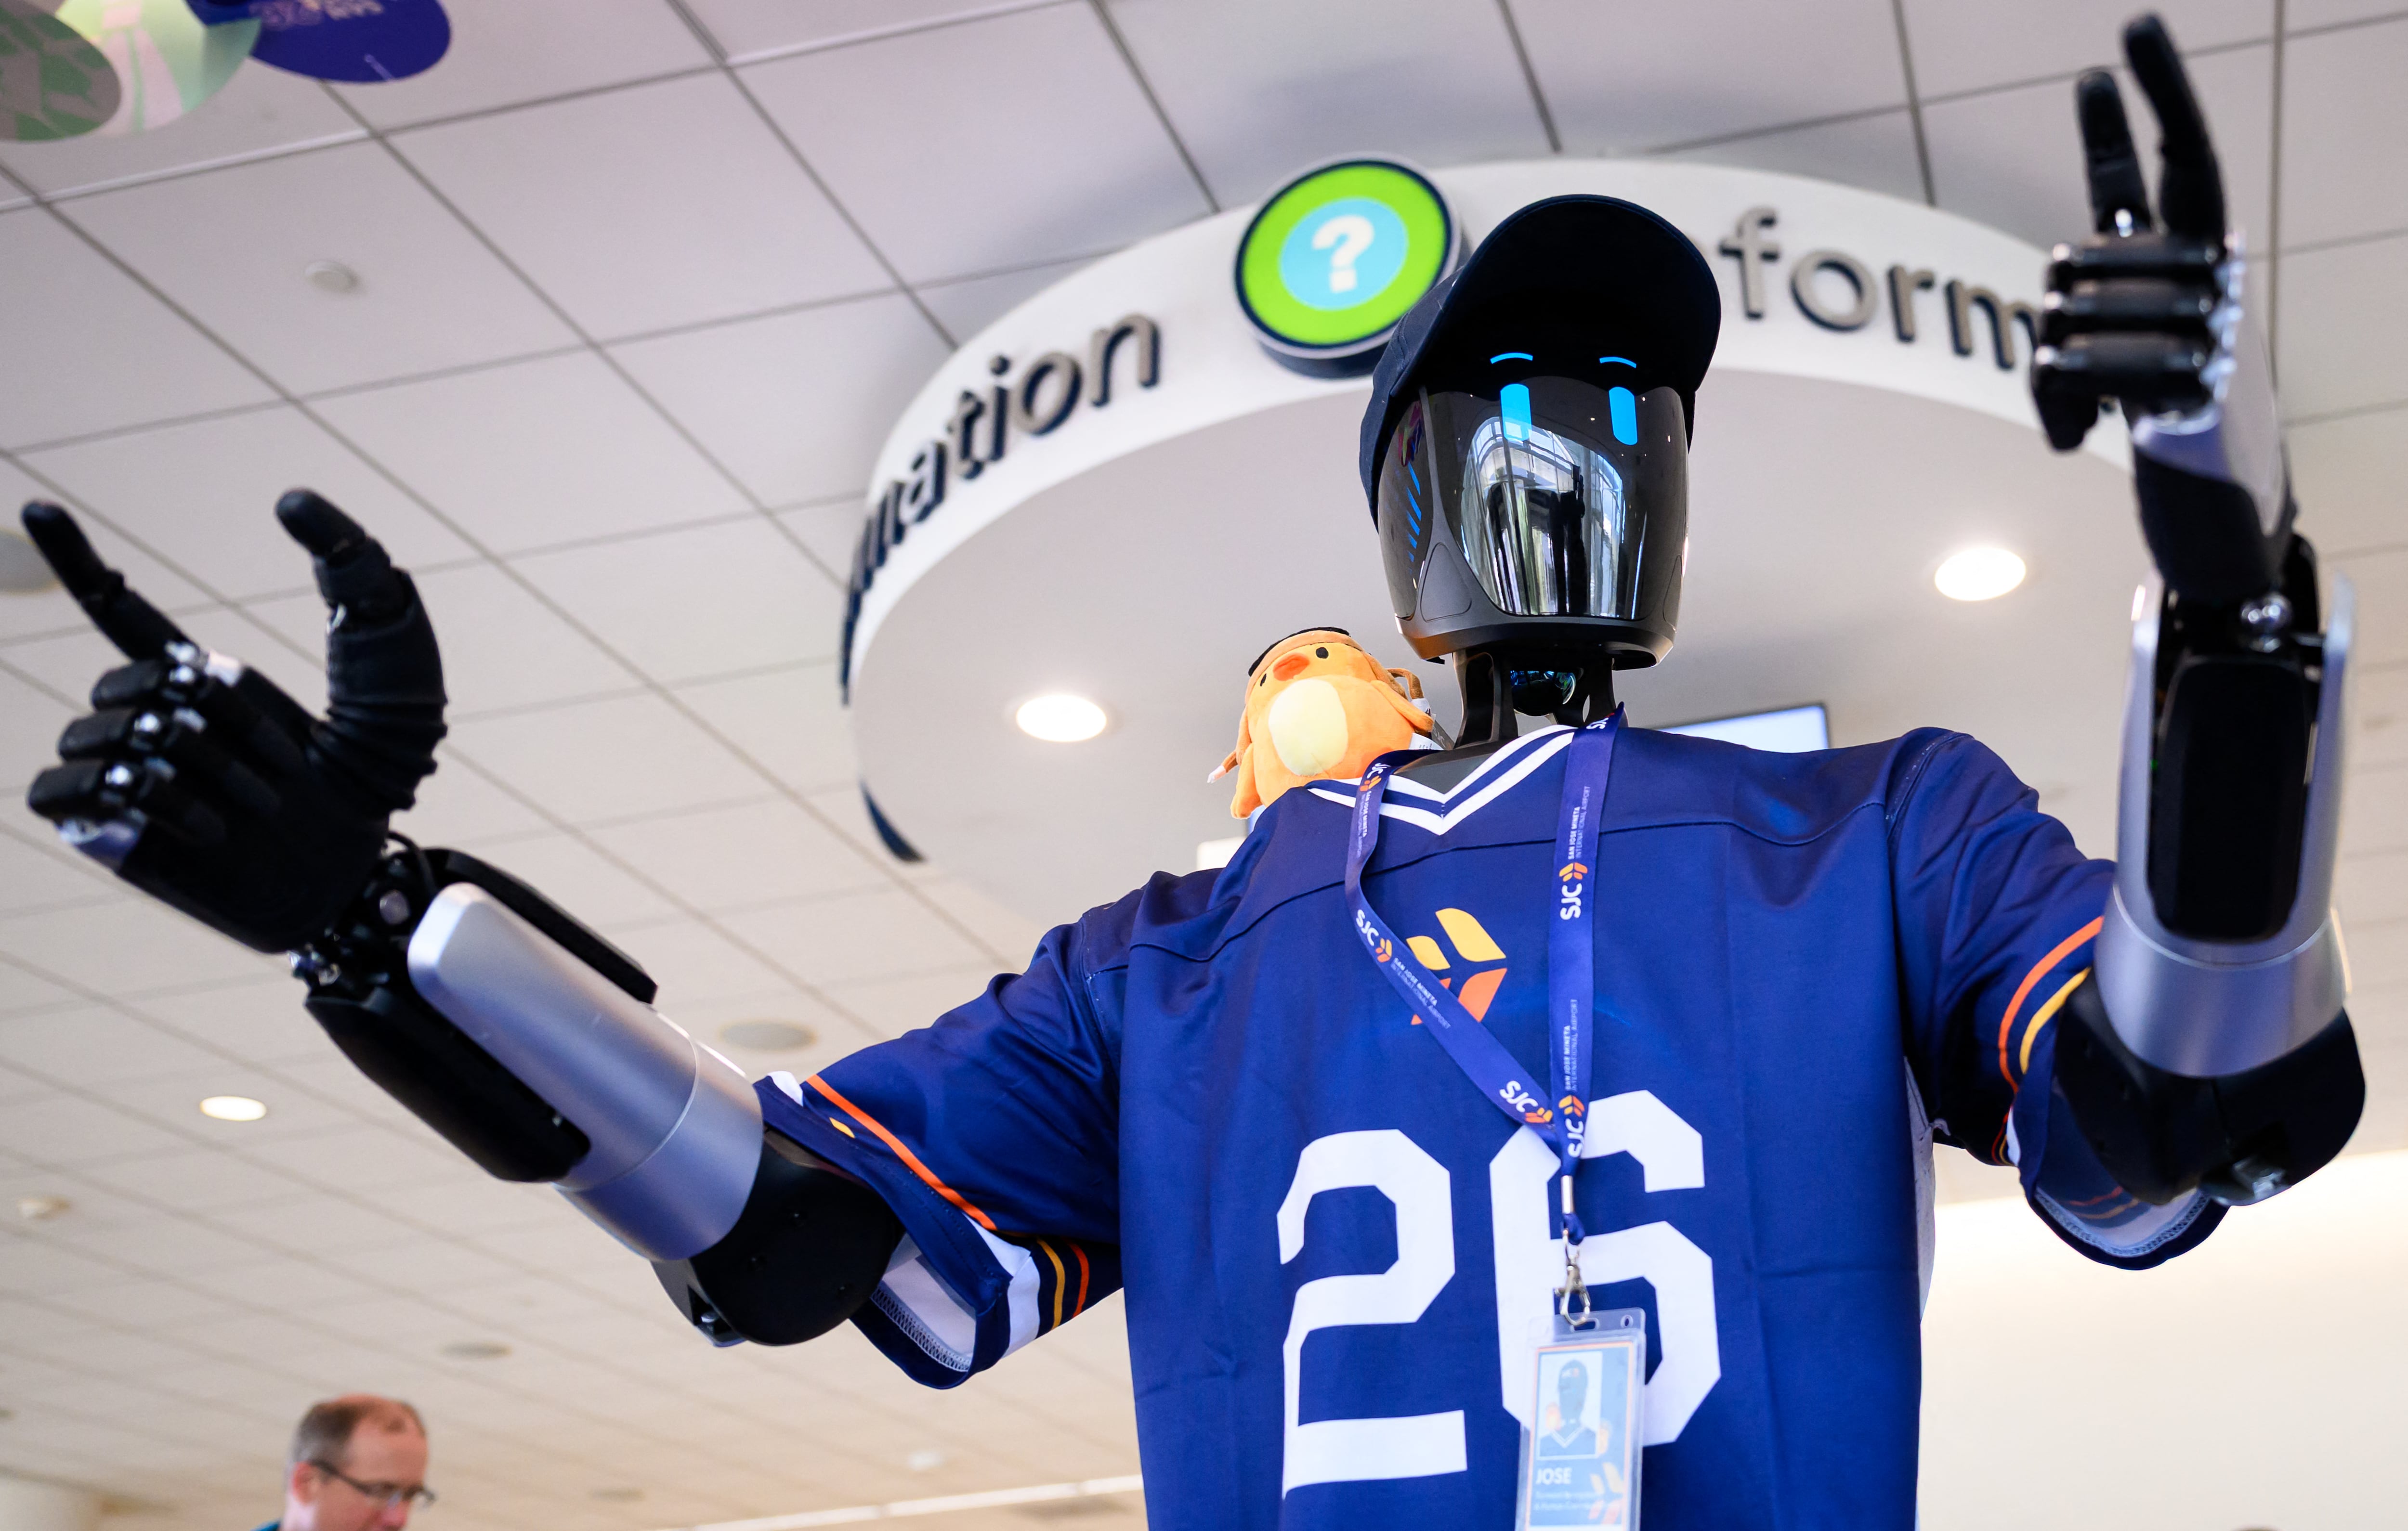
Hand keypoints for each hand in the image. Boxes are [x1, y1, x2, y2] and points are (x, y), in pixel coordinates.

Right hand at [21, 493, 446, 953]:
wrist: (365, 866)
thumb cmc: (381, 766)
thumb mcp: (388, 653)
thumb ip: (351, 568)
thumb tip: (289, 501)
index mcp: (203, 675)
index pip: (117, 607)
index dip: (74, 559)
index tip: (36, 510)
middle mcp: (155, 718)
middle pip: (128, 679)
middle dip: (208, 716)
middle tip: (282, 767)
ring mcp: (129, 777)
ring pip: (99, 734)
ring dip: (186, 767)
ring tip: (250, 805)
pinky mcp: (114, 834)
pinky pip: (64, 791)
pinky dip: (128, 801)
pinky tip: (197, 826)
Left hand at [2030, 13, 2291, 604]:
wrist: (2215, 480)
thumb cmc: (2152, 396)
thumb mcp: (2106, 333)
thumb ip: (2082, 286)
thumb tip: (2062, 264)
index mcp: (2194, 249)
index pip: (2173, 157)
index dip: (2151, 93)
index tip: (2130, 26)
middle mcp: (2212, 274)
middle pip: (2077, 260)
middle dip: (2054, 314)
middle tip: (2085, 356)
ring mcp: (2208, 329)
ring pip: (2069, 314)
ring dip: (2053, 364)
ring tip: (2087, 398)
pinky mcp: (2189, 388)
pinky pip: (2079, 369)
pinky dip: (2054, 403)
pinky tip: (2076, 429)